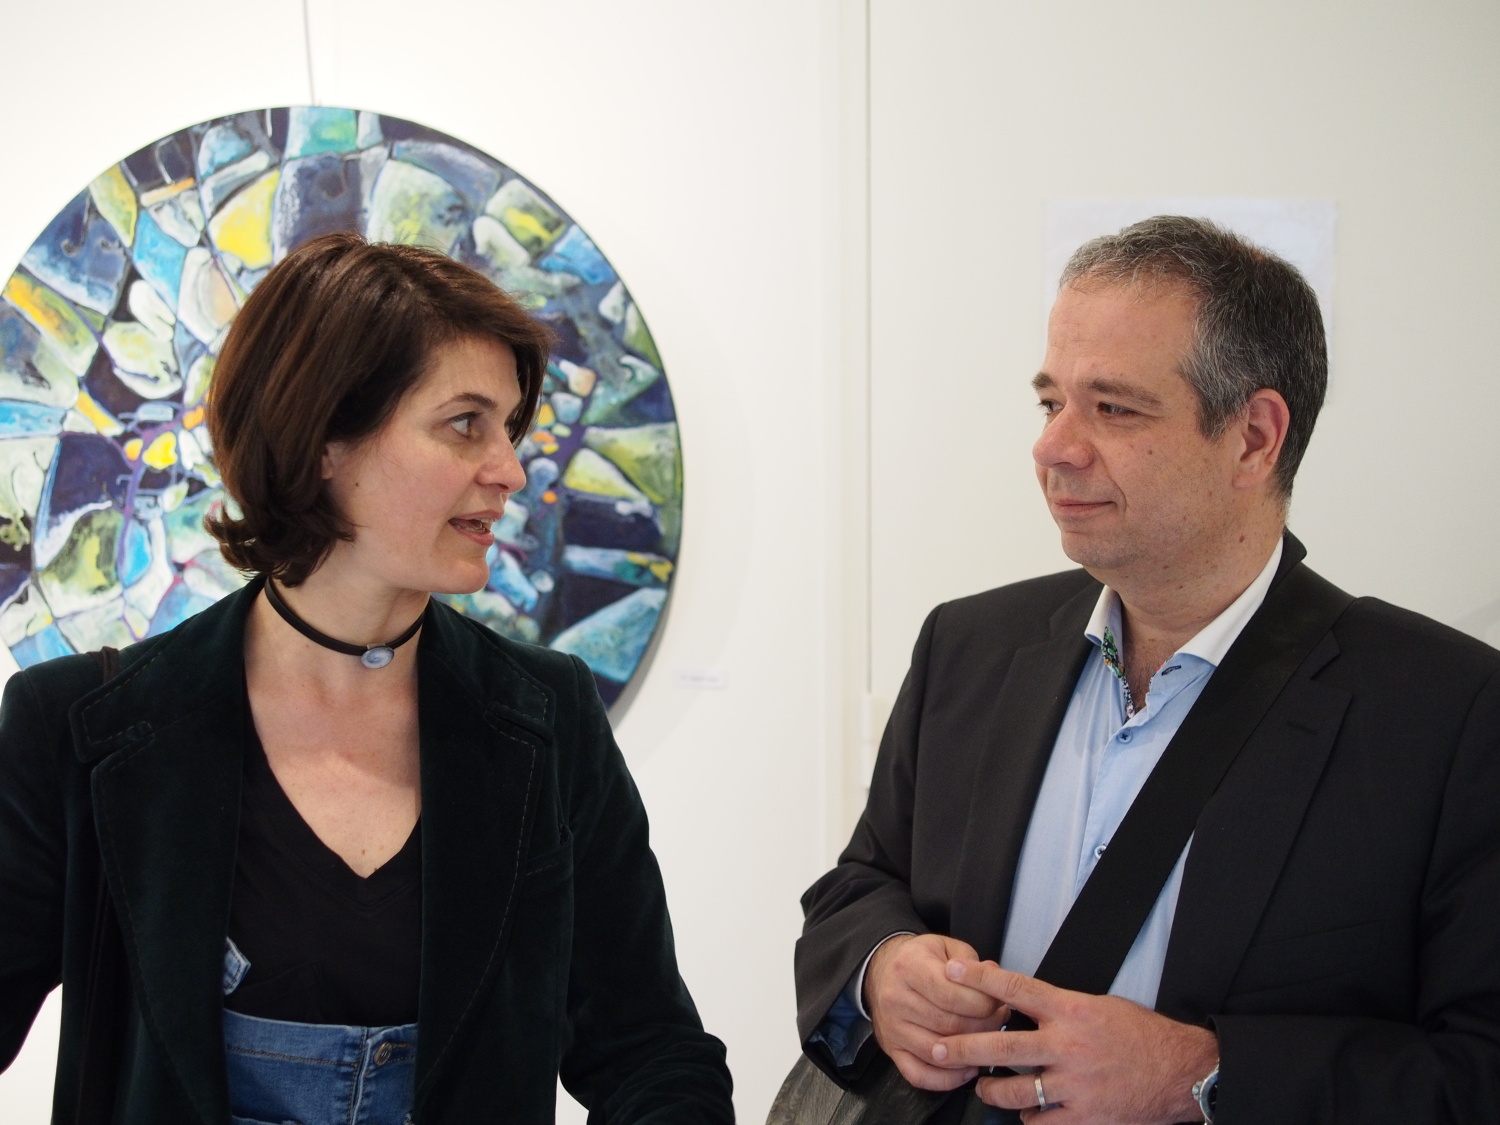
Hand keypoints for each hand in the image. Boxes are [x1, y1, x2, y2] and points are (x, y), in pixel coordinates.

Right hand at [864, 934, 1008, 1090]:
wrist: (882, 969)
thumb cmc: (920, 959)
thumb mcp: (946, 947)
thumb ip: (972, 963)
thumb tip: (995, 979)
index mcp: (910, 966)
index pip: (952, 995)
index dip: (983, 1003)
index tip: (999, 1002)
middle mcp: (896, 998)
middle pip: (949, 1025)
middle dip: (983, 1027)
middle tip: (999, 1022)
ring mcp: (892, 1027)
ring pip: (937, 1053)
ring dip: (970, 1054)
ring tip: (987, 1043)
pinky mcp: (891, 1049)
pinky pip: (919, 1075)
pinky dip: (946, 1080)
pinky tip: (966, 1069)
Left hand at [928, 960, 1216, 1122]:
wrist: (1181, 1072)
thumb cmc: (1141, 1035)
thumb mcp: (1099, 1006)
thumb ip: (1060, 1008)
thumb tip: (1022, 1003)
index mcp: (1071, 1011)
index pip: (1015, 989)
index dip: (980, 978)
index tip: (952, 969)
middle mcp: (1067, 1047)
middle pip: (1000, 1046)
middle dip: (962, 1048)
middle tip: (936, 1047)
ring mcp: (1074, 1085)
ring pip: (1014, 1092)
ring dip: (991, 1090)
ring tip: (983, 1086)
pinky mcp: (1084, 1117)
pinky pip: (1040, 1122)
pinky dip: (1028, 1117)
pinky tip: (1026, 1112)